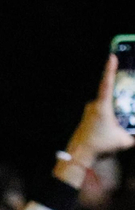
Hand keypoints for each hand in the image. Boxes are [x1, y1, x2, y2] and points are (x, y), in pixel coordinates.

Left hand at [60, 55, 134, 179]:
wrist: (81, 154)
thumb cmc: (102, 145)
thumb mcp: (126, 141)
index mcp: (102, 106)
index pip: (107, 84)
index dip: (110, 69)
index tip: (112, 56)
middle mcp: (94, 105)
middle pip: (110, 93)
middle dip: (122, 92)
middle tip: (129, 89)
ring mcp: (89, 110)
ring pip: (107, 103)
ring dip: (117, 106)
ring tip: (123, 113)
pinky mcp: (88, 115)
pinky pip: (102, 109)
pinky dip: (111, 111)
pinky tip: (115, 122)